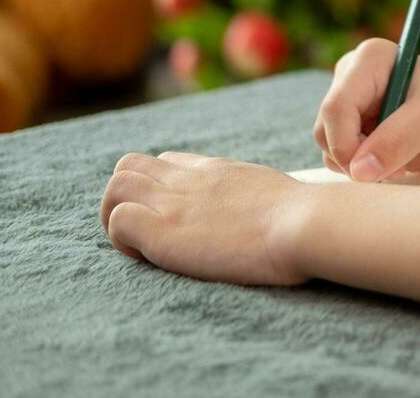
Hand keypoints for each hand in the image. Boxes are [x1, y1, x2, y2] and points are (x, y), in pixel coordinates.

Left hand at [99, 151, 312, 285]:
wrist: (305, 224)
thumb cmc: (305, 218)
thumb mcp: (274, 193)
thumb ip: (254, 196)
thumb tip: (271, 212)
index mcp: (217, 170)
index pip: (167, 161)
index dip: (159, 187)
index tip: (175, 218)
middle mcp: (190, 178)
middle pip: (129, 165)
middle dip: (126, 197)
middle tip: (146, 231)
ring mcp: (174, 201)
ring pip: (115, 186)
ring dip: (116, 215)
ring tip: (141, 247)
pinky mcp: (163, 229)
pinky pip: (118, 220)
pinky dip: (122, 241)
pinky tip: (151, 257)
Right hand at [314, 38, 419, 182]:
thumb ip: (396, 141)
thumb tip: (358, 171)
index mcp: (369, 60)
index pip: (336, 107)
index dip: (345, 145)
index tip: (369, 172)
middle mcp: (353, 77)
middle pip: (326, 129)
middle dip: (354, 158)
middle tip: (395, 167)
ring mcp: (353, 102)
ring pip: (330, 147)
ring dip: (360, 166)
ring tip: (401, 163)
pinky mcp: (356, 125)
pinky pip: (342, 156)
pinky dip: (365, 168)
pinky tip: (396, 162)